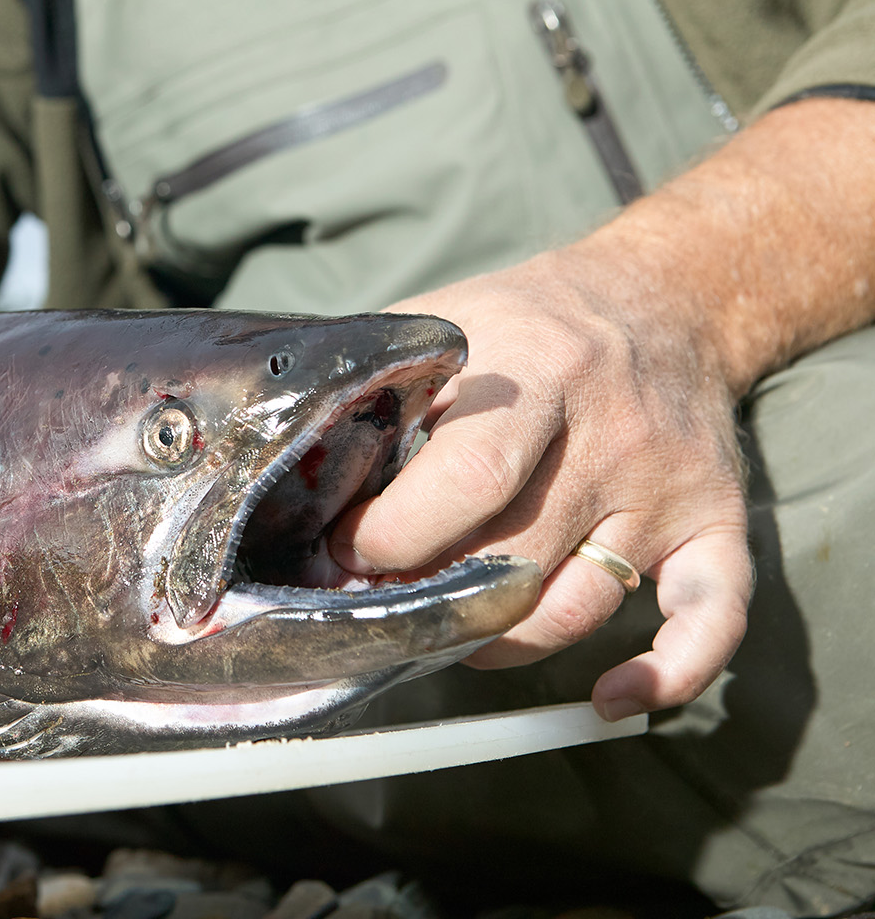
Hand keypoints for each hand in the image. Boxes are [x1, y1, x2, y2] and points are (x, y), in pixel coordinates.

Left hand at [330, 243, 752, 720]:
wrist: (665, 297)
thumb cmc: (527, 322)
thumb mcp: (446, 324)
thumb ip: (377, 389)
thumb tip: (282, 469)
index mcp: (538, 373)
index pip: (467, 483)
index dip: (393, 539)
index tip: (343, 554)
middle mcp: (613, 433)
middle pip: (514, 558)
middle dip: (430, 599)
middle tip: (381, 603)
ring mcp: (667, 486)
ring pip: (579, 604)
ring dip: (500, 641)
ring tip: (449, 630)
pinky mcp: (714, 524)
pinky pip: (712, 617)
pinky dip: (670, 674)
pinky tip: (613, 700)